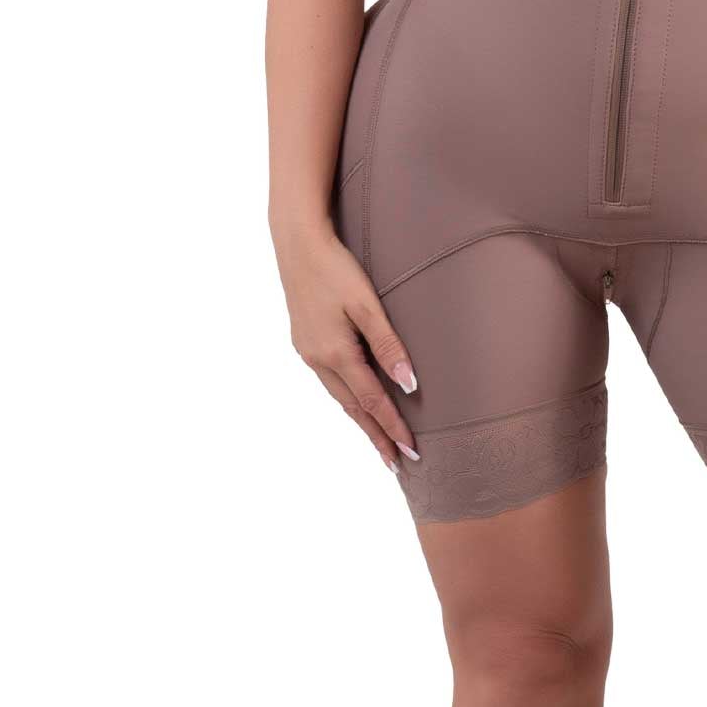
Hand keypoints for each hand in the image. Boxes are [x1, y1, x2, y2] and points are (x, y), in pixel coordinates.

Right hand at [273, 222, 420, 470]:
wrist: (297, 244)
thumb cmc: (336, 268)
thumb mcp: (366, 303)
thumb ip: (388, 344)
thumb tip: (409, 384)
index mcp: (335, 354)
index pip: (371, 402)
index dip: (392, 428)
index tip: (410, 452)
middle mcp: (317, 360)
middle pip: (353, 409)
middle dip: (376, 436)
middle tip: (397, 462)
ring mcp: (307, 353)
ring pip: (339, 397)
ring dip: (361, 421)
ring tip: (381, 441)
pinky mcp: (304, 342)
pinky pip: (330, 382)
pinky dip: (348, 399)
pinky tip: (357, 403)